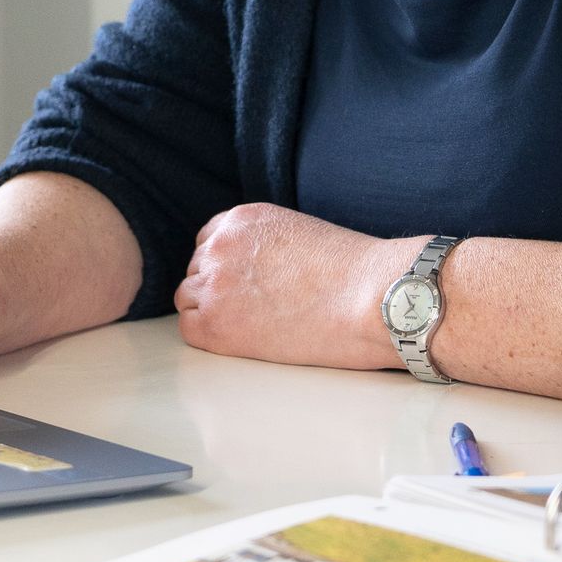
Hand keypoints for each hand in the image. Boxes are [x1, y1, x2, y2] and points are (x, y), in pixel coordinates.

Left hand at [172, 203, 411, 371]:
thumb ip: (266, 246)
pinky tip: (244, 341)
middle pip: (197, 272)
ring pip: (190, 300)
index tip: (247, 285)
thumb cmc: (354, 274)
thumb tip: (255, 274)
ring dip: (214, 313)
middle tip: (254, 311)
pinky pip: (190, 330)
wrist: (372, 298)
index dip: (228, 268)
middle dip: (220, 291)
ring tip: (254, 327)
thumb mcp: (300, 235)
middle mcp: (220, 246)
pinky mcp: (215, 323)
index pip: (209, 243)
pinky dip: (211, 337)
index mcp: (242, 219)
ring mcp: (214, 284)